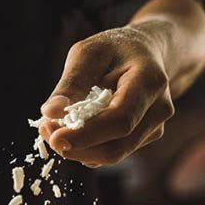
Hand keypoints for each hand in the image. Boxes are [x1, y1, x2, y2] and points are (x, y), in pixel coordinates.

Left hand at [38, 24, 174, 166]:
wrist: (146, 53)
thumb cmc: (114, 50)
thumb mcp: (88, 53)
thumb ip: (71, 83)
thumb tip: (50, 113)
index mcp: (150, 81)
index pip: (120, 120)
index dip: (86, 135)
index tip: (54, 138)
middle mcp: (159, 109)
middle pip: (116, 147)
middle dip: (76, 147)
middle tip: (45, 131)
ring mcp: (154, 127)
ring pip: (112, 154)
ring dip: (77, 150)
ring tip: (52, 127)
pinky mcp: (143, 138)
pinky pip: (111, 152)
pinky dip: (86, 148)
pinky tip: (70, 131)